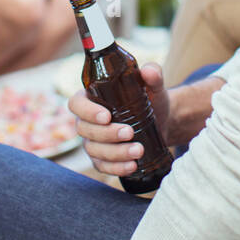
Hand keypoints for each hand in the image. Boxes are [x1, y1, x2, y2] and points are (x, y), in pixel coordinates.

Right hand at [69, 63, 170, 178]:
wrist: (163, 121)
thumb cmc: (151, 99)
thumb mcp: (153, 85)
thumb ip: (153, 74)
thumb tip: (148, 71)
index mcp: (92, 98)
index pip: (76, 104)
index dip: (87, 111)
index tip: (107, 116)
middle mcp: (87, 121)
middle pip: (84, 130)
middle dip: (107, 134)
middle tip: (130, 132)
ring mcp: (93, 141)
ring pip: (94, 150)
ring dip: (115, 153)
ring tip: (138, 150)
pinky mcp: (103, 158)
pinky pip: (102, 166)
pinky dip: (116, 168)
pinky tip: (133, 165)